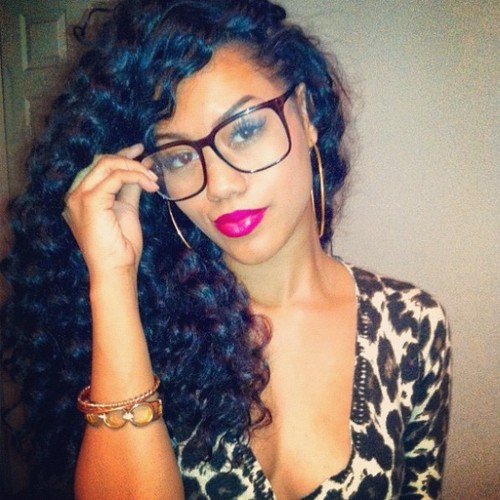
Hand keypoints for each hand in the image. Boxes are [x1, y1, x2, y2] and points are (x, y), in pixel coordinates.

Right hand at [63, 144, 157, 277]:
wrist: (115, 269)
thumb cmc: (120, 247)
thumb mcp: (126, 211)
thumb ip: (128, 190)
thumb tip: (139, 172)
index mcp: (80, 198)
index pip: (98, 168)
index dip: (120, 156)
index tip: (140, 152)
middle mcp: (74, 195)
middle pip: (101, 162)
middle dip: (129, 160)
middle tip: (151, 167)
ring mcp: (78, 197)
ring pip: (107, 165)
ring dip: (135, 168)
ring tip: (153, 180)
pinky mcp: (89, 201)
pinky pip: (115, 176)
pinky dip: (135, 176)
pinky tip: (149, 184)